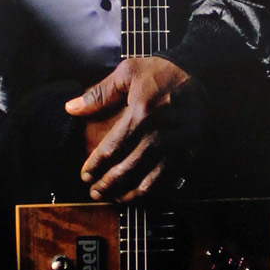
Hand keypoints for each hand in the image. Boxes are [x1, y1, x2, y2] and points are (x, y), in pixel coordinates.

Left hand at [64, 57, 197, 202]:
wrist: (198, 70)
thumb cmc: (159, 72)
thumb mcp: (127, 73)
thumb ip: (99, 94)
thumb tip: (71, 108)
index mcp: (141, 113)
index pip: (112, 147)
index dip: (95, 164)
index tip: (85, 174)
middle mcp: (159, 132)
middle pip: (128, 167)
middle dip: (107, 183)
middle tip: (94, 192)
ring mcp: (176, 144)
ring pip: (149, 179)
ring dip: (129, 193)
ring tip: (114, 198)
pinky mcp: (189, 150)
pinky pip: (169, 178)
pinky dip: (152, 190)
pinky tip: (139, 194)